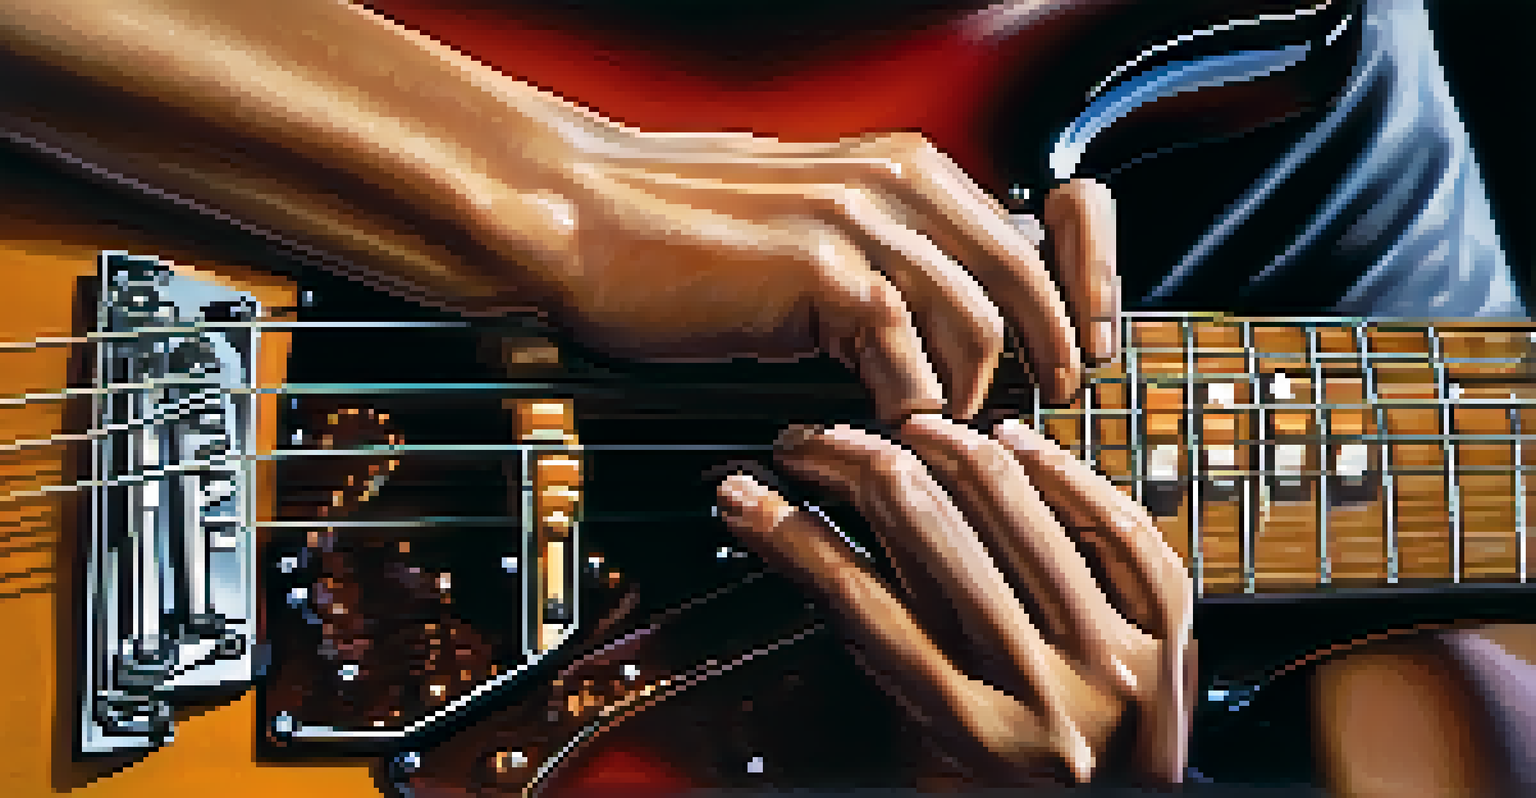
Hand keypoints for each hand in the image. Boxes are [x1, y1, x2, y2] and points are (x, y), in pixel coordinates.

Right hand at [528, 131, 1117, 420]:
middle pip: (1022, 280)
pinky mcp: (821, 272)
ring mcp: (862, 223)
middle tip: (1042, 411)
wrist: (584, 216)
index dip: (1066, 300)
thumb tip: (934, 312)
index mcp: (902, 168)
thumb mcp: (807, 223)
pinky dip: (905, 409)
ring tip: (936, 436)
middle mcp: (896, 183)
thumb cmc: (679, 229)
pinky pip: (904, 359)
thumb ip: (880, 253)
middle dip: (1046, 355)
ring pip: (974, 326)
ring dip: (965, 397)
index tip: (1075, 356)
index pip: (1026, 233)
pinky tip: (879, 431)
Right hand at [714, 415, 1193, 784]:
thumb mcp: (929, 748)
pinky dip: (1058, 470)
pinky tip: (1011, 439)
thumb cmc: (1016, 793)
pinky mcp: (1169, 628)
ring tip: (901, 429)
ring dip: (942, 448)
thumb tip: (814, 548)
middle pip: (927, 532)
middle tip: (813, 444)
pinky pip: (1113, 521)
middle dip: (851, 467)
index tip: (749, 494)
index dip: (789, 532)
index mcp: (972, 731)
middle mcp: (1044, 687)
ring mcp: (1114, 652)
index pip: (858, 599)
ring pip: (1013, 506)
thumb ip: (886, 659)